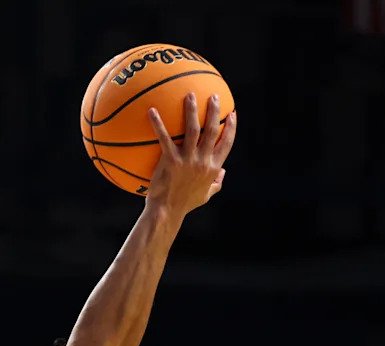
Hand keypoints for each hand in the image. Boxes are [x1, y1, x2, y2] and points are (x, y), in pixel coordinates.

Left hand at [145, 92, 236, 215]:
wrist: (167, 212)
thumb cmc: (185, 205)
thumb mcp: (205, 196)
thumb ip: (216, 184)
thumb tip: (224, 173)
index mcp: (213, 168)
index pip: (227, 143)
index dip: (231, 127)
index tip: (233, 114)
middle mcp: (203, 161)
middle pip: (212, 130)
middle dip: (215, 111)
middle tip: (214, 96)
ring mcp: (187, 160)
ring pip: (193, 129)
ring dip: (192, 110)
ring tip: (190, 95)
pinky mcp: (170, 161)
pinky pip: (164, 138)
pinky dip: (158, 123)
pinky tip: (151, 110)